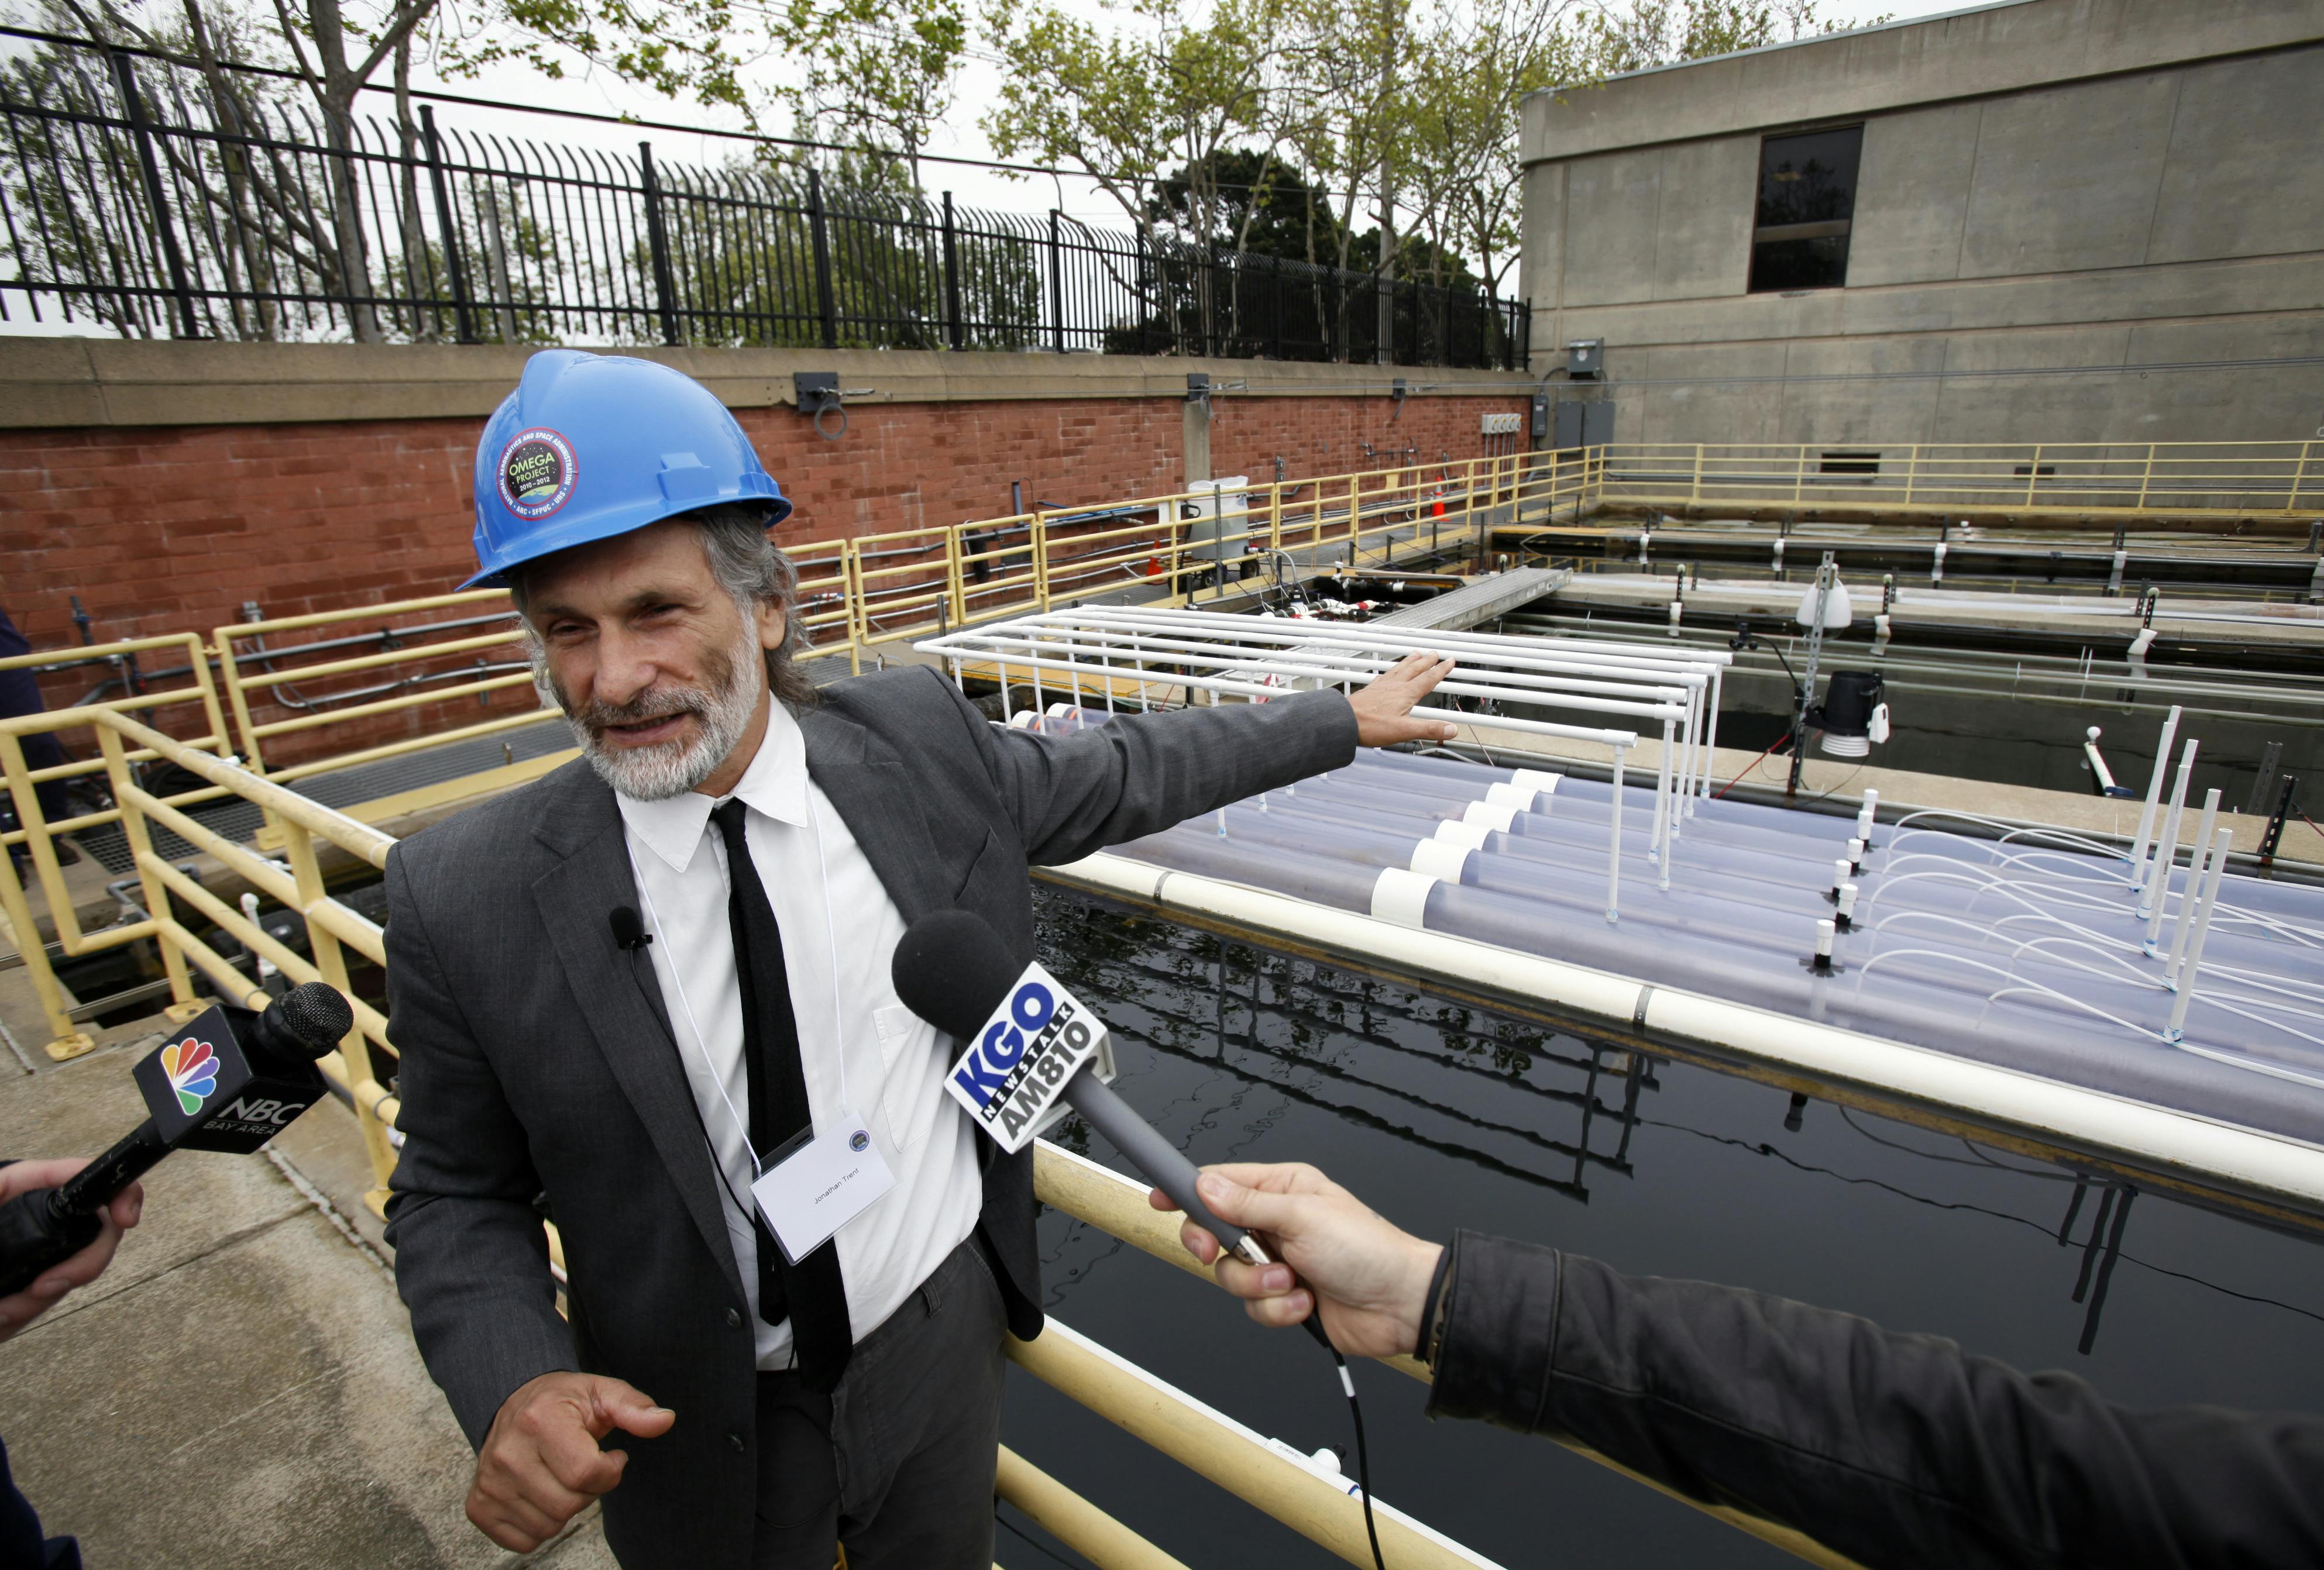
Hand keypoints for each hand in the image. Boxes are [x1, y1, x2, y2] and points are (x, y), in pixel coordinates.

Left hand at [0, 1158, 141, 1342]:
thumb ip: (1, 1196)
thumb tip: (10, 1185)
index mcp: (15, 1189)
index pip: (81, 1177)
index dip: (117, 1191)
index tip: (125, 1218)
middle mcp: (31, 1216)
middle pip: (94, 1230)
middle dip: (78, 1265)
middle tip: (41, 1289)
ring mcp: (32, 1250)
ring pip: (69, 1271)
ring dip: (35, 1300)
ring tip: (0, 1311)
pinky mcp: (23, 1282)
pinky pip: (42, 1299)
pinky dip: (21, 1314)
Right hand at [469, 1371, 675, 1550]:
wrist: (512, 1402)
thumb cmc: (563, 1402)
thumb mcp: (602, 1394)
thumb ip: (635, 1408)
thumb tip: (665, 1420)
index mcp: (538, 1421)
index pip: (587, 1473)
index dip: (610, 1470)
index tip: (611, 1456)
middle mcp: (506, 1454)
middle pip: (569, 1505)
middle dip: (589, 1491)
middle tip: (583, 1466)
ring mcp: (489, 1483)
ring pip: (549, 1526)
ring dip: (566, 1508)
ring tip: (560, 1477)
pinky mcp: (479, 1507)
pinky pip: (525, 1541)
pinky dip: (541, 1525)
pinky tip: (541, 1494)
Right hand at [1151, 1162, 1442, 1359]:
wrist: (1401, 1304)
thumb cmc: (1368, 1249)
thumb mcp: (1303, 1217)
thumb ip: (1248, 1205)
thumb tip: (1206, 1185)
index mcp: (1282, 1190)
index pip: (1221, 1184)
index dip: (1188, 1191)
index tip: (1159, 1197)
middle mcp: (1277, 1224)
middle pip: (1215, 1233)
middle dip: (1218, 1248)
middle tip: (1219, 1253)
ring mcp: (1280, 1262)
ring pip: (1231, 1275)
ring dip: (1259, 1285)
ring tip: (1292, 1282)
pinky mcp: (1286, 1299)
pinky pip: (1255, 1307)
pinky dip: (1278, 1309)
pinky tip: (1307, 1304)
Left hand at [1347, 652, 1457, 747]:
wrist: (1344, 722)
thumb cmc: (1371, 725)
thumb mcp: (1405, 731)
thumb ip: (1429, 729)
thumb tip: (1451, 729)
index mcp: (1406, 693)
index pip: (1428, 678)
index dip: (1441, 669)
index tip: (1449, 661)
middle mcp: (1394, 686)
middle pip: (1415, 669)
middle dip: (1427, 661)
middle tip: (1434, 653)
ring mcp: (1381, 686)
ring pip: (1399, 669)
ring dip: (1410, 661)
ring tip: (1415, 654)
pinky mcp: (1371, 690)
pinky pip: (1385, 675)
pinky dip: (1391, 671)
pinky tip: (1389, 673)